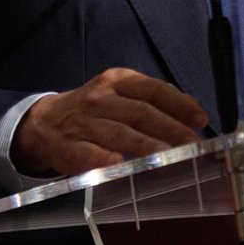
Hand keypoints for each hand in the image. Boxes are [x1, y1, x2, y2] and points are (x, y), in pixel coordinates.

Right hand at [11, 68, 208, 176]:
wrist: (44, 122)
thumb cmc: (95, 108)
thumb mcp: (121, 92)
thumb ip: (153, 98)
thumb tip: (192, 108)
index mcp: (118, 81)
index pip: (153, 89)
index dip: (179, 104)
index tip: (200, 119)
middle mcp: (100, 97)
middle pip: (139, 112)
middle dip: (169, 128)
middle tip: (191, 143)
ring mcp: (82, 122)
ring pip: (118, 132)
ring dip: (144, 144)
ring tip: (165, 155)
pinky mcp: (66, 146)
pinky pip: (86, 152)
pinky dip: (102, 158)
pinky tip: (118, 163)